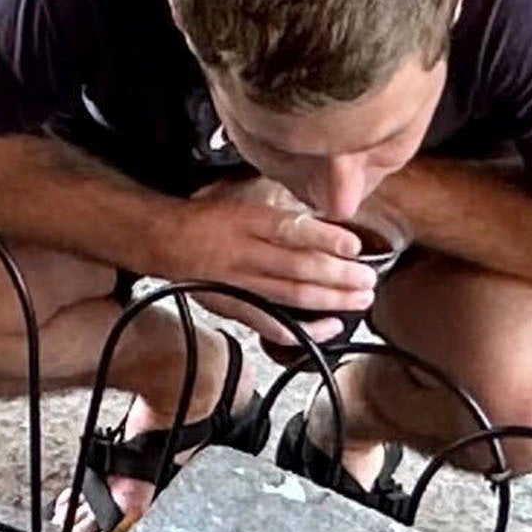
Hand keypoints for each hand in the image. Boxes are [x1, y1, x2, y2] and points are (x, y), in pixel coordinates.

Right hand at [154, 174, 376, 322]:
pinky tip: (330, 328)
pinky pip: (272, 325)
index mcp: (247, 222)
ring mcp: (239, 285)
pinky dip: (302, 330)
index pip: (289, 230)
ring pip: (291, 297)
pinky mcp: (234, 308)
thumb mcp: (241, 200)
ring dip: (331, 301)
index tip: (354, 244)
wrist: (163, 242)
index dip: (324, 238)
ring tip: (361, 299)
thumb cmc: (208, 218)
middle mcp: (244, 253)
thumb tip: (322, 220)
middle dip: (338, 276)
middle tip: (369, 279)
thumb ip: (278, 212)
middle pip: (297, 268)